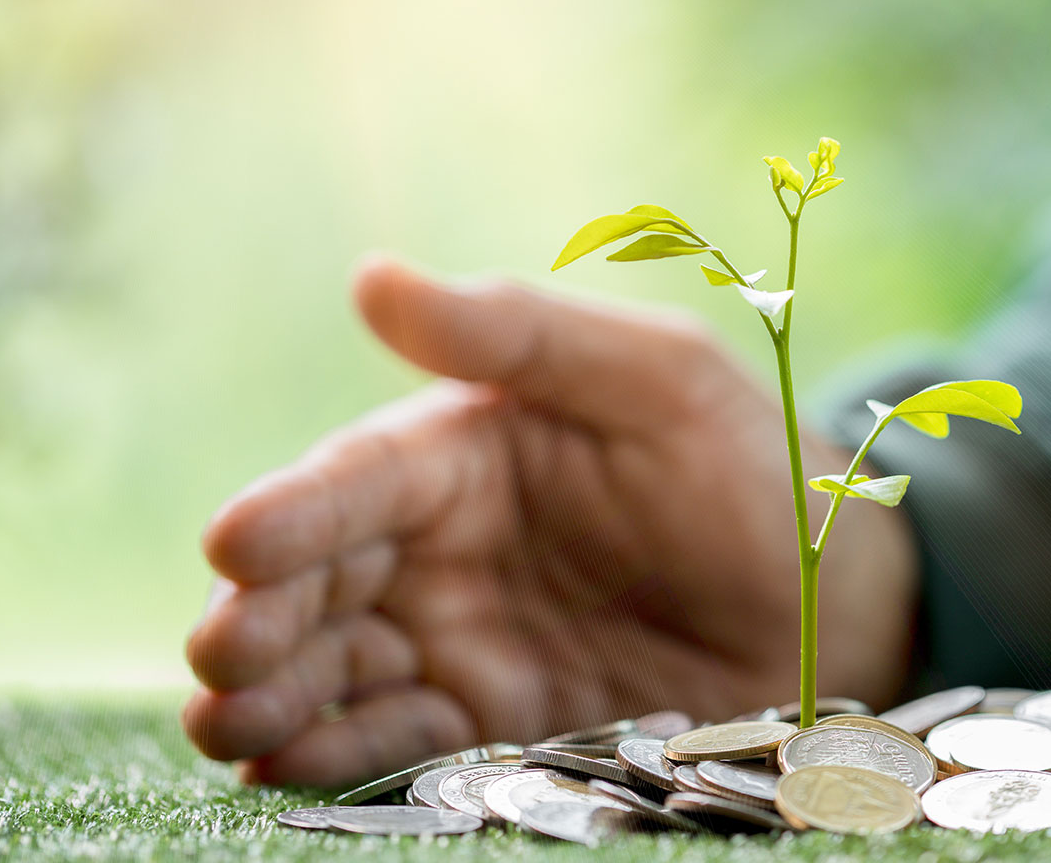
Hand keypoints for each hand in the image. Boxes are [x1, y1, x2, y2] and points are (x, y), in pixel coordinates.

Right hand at [182, 256, 917, 785]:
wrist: (832, 608)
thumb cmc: (747, 467)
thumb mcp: (654, 379)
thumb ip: (522, 332)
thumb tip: (372, 277)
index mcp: (465, 451)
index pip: (357, 479)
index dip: (292, 510)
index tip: (234, 541)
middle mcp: (440, 547)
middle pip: (321, 582)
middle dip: (259, 619)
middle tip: (218, 658)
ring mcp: (460, 640)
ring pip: (338, 669)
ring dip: (277, 700)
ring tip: (231, 730)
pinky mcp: (493, 721)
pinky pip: (402, 740)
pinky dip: (344, 757)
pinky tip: (295, 774)